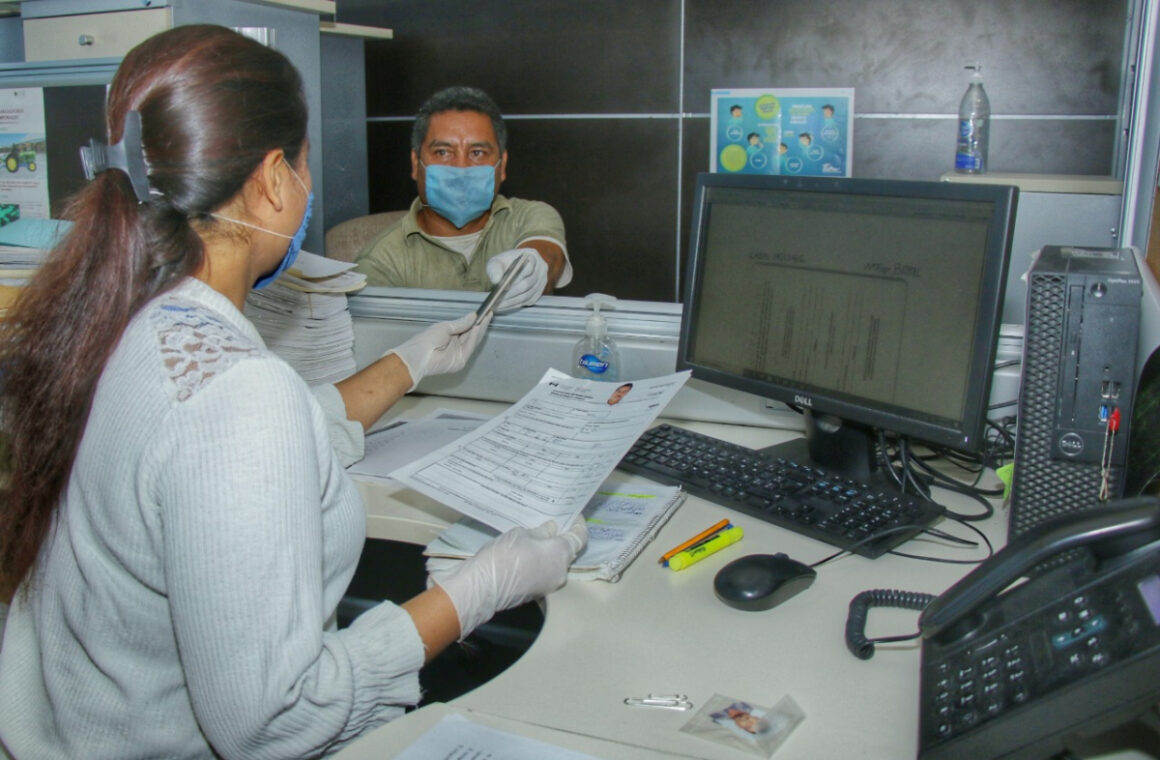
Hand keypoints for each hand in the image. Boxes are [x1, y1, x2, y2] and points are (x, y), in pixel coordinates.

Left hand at [386, 311, 490, 391]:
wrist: (420, 354)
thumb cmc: (427, 339)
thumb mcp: (445, 327)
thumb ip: (461, 323)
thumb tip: (473, 316)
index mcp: (449, 336)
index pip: (466, 328)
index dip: (474, 321)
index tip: (483, 312)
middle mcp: (455, 345)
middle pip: (471, 335)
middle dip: (480, 324)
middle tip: (488, 314)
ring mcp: (458, 353)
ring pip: (473, 340)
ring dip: (480, 329)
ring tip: (486, 318)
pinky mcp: (460, 361)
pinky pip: (470, 347)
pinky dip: (475, 337)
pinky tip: (478, 327)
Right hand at [432, 517, 587, 638]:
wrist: (482, 588)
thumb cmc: (504, 555)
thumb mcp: (522, 534)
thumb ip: (541, 532)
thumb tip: (552, 529)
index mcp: (561, 554)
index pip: (580, 537)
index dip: (577, 524)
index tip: (572, 514)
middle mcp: (561, 572)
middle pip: (568, 551)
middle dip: (562, 537)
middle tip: (551, 522)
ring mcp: (549, 585)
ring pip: (555, 564)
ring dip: (549, 552)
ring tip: (537, 536)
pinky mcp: (536, 593)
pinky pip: (544, 573)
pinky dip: (540, 563)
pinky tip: (527, 553)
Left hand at [486, 248, 548, 312]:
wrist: (513, 266)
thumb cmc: (505, 263)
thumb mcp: (497, 261)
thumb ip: (494, 268)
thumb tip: (496, 279)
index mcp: (533, 256)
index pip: (528, 268)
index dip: (517, 278)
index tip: (503, 286)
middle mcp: (541, 269)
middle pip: (528, 284)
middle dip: (512, 293)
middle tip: (498, 300)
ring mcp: (542, 281)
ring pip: (528, 294)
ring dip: (513, 301)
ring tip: (499, 305)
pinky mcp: (539, 292)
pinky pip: (529, 301)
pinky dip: (516, 305)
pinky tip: (505, 306)